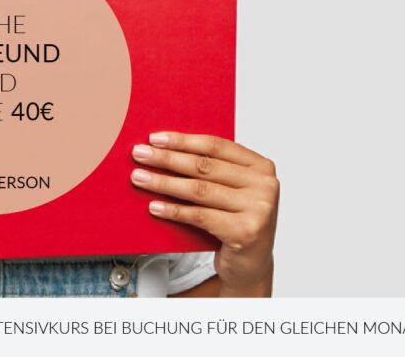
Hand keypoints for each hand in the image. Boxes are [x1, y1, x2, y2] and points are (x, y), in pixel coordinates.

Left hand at [130, 131, 278, 295]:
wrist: (250, 266)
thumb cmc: (235, 222)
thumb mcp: (230, 191)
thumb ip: (211, 170)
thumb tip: (164, 149)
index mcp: (260, 166)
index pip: (216, 146)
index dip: (183, 140)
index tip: (155, 138)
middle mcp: (264, 185)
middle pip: (204, 166)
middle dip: (167, 159)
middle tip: (140, 154)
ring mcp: (258, 209)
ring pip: (199, 190)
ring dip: (164, 183)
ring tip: (140, 178)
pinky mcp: (246, 231)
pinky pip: (200, 216)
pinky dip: (174, 211)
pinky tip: (155, 206)